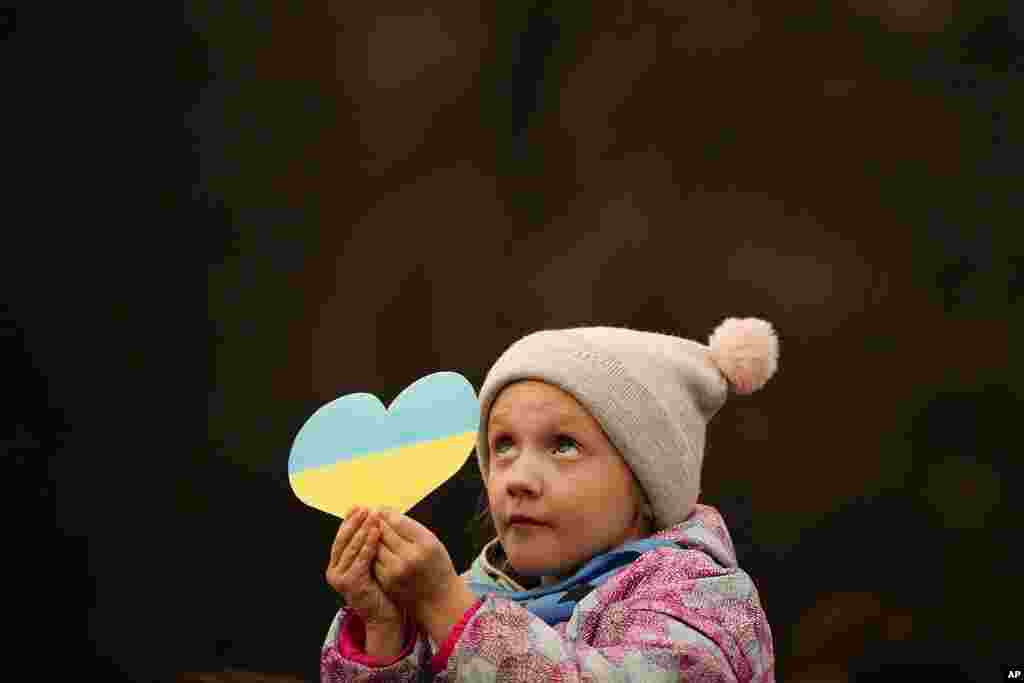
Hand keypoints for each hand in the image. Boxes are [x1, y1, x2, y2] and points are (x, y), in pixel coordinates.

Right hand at [326, 507, 403, 626]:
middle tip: (366, 508)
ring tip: (373, 517)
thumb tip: (369, 518)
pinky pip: (360, 560)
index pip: (341, 537)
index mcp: (336, 565)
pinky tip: (376, 533)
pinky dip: (368, 545)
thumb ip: (365, 546)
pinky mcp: (350, 584)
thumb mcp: (369, 563)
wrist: (383, 616)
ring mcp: (339, 579)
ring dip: (363, 530)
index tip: (358, 506)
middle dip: (355, 523)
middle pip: (343, 540)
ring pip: (352, 549)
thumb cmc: (379, 588)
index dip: (349, 521)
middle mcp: (333, 571)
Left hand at [372, 508, 459, 616]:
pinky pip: (373, 561)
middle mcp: (410, 556)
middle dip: (376, 522)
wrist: (439, 600)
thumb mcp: (433, 542)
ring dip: (371, 537)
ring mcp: (397, 571)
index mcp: (425, 543)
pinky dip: (371, 552)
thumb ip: (412, 528)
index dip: (386, 513)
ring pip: (375, 546)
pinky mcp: (387, 582)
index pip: (398, 522)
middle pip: (384, 532)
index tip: (380, 508)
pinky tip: (371, 547)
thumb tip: (387, 513)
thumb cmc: (437, 566)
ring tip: (368, 529)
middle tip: (369, 515)